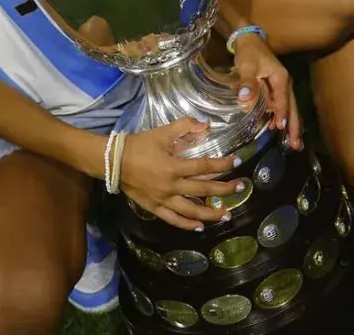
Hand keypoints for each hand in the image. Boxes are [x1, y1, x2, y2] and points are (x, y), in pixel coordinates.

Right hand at [121, 119, 243, 230]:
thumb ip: (184, 127)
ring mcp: (163, 200)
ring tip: (225, 215)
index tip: (237, 162)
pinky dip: (186, 224)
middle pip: (202, 189)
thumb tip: (205, 125)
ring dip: (210, 213)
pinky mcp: (154, 207)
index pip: (204, 167)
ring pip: (191, 210)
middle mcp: (171, 186)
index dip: (222, 165)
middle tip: (240, 188)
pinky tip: (198, 227)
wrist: (114, 161)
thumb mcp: (161, 132)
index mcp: (174, 166)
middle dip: (223, 190)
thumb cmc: (139, 145)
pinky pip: (173, 219)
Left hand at [231, 32, 301, 149]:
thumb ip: (247, 82)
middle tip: (296, 146)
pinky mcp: (277, 88)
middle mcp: (285, 83)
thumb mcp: (246, 65)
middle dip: (294, 126)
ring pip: (290, 108)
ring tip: (295, 143)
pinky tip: (284, 129)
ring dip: (293, 124)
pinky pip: (284, 105)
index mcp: (281, 78)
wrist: (248, 40)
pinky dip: (286, 118)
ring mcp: (283, 86)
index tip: (281, 129)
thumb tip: (245, 99)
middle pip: (292, 107)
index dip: (282, 113)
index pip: (282, 99)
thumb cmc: (249, 53)